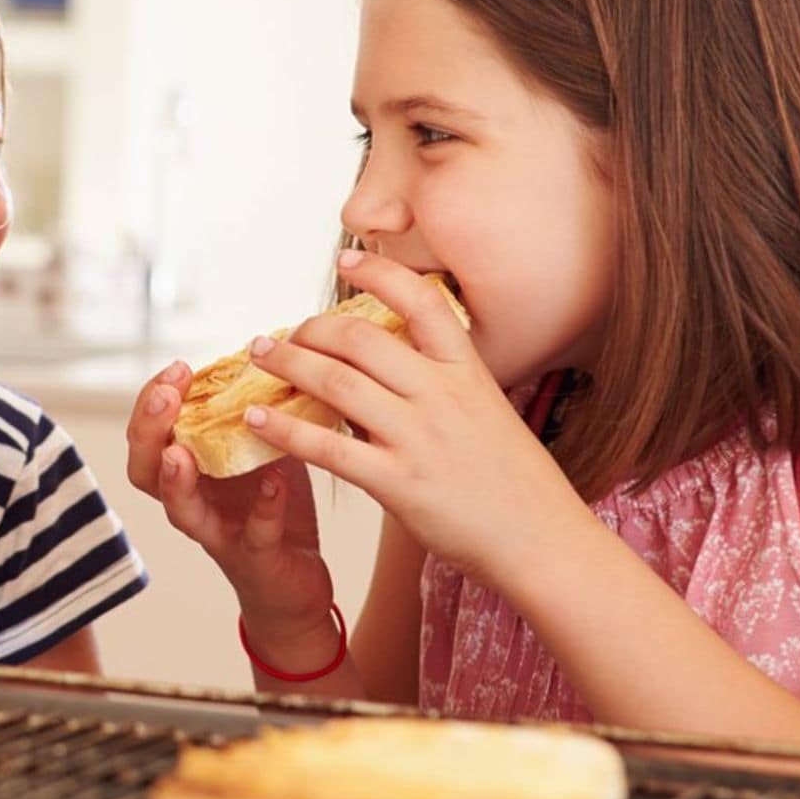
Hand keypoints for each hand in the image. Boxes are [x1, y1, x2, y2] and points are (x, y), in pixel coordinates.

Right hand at [124, 361, 335, 636]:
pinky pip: (252, 535)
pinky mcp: (254, 558)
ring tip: (180, 450)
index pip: (149, 431)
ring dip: (176, 479)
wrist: (296, 581)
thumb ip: (255, 411)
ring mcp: (218, 533)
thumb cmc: (272, 508)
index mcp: (188, 469)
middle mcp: (191, 501)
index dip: (152, 400)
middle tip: (164, 396)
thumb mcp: (262, 448)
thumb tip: (272, 350)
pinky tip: (272, 485)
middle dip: (148, 429)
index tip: (176, 368)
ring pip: (179, 510)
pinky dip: (261, 510)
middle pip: (144, 468)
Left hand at [240, 250, 598, 591]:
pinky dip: (284, 430)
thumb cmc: (518, 485)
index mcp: (467, 372)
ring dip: (289, 364)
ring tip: (260, 357)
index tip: (346, 258)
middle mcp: (441, 395)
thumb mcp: (489, 414)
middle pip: (360, 340)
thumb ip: (442, 389)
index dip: (379, 273)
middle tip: (282, 334)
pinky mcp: (398, 482)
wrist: (543, 540)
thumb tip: (389, 374)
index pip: (421, 302)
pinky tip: (256, 420)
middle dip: (311, 329)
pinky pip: (328, 447)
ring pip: (337, 383)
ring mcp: (418, 437)